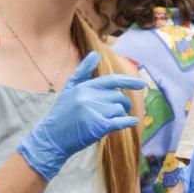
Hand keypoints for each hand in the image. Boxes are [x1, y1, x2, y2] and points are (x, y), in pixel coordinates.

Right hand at [17, 51, 144, 180]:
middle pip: (119, 97)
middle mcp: (89, 97)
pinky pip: (121, 122)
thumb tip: (95, 54)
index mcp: (84, 87)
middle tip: (117, 111)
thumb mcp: (69, 89)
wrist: (51, 138)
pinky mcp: (98, 127)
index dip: (129, 82)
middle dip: (122, 104)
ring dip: (119, 115)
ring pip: (120, 109)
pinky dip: (128, 122)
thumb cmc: (62, 114)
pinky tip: (131, 122)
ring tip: (108, 120)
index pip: (112, 81)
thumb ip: (83, 72)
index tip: (142, 84)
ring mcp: (93, 112)